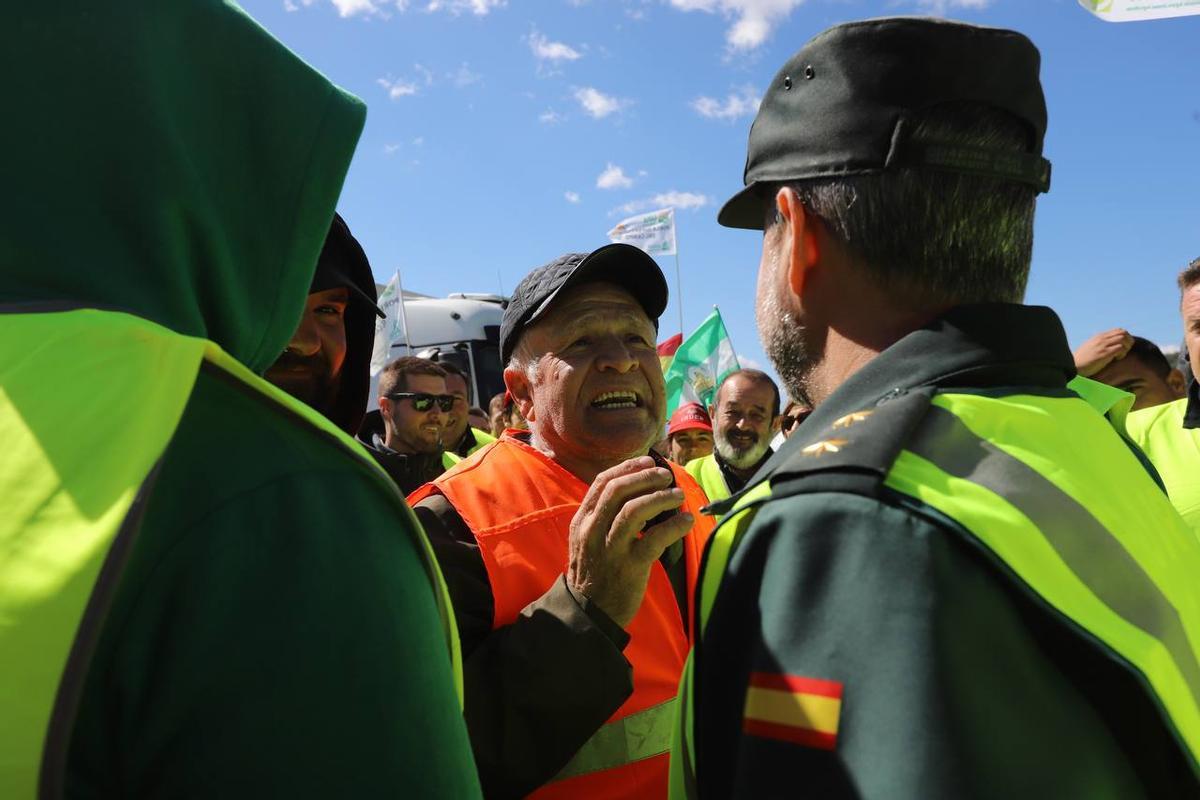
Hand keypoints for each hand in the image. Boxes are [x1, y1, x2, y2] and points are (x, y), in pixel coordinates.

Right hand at [567, 456, 692, 627]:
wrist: (589, 613)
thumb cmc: (594, 572)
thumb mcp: (587, 539)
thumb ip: (603, 516)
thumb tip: (636, 488)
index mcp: (582, 520)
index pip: (603, 482)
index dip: (628, 467)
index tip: (648, 461)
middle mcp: (593, 530)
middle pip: (618, 490)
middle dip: (646, 477)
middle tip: (667, 476)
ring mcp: (610, 548)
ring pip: (634, 510)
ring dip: (661, 497)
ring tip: (678, 495)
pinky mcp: (629, 566)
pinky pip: (655, 539)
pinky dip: (674, 526)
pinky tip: (686, 521)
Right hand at [1074, 328, 1132, 376]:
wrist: (1074, 366)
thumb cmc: (1082, 359)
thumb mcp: (1090, 346)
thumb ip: (1099, 343)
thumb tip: (1110, 345)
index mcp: (1099, 336)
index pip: (1119, 330)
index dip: (1125, 337)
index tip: (1123, 347)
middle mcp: (1102, 338)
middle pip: (1123, 333)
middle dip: (1129, 341)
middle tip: (1125, 351)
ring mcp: (1103, 345)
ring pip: (1123, 339)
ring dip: (1126, 347)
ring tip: (1120, 355)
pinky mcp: (1104, 353)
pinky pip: (1120, 348)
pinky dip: (1122, 353)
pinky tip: (1116, 359)